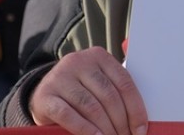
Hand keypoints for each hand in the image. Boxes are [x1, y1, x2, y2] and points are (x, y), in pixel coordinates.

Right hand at [30, 47, 147, 134]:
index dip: (136, 109)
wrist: (42, 94)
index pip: (124, 83)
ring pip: (91, 106)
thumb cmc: (79, 92)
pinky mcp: (45, 96)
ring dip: (106, 128)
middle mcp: (79, 62)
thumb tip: (140, 121)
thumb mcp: (97, 84)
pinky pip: (68, 115)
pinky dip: (84, 129)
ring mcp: (60, 78)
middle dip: (121, 122)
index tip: (141, 129)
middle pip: (109, 96)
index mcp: (99, 57)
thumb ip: (116, 92)